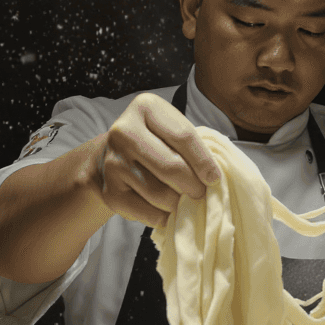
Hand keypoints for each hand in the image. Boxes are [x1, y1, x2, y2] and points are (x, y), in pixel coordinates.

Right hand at [93, 93, 221, 227]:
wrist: (112, 157)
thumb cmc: (155, 143)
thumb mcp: (171, 131)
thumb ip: (192, 146)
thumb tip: (212, 179)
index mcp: (146, 107)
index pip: (184, 137)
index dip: (204, 162)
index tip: (215, 179)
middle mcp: (124, 131)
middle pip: (172, 167)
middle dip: (193, 186)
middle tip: (201, 193)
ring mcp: (114, 162)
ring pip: (160, 194)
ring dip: (178, 203)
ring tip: (183, 200)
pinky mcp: (109, 192)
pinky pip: (147, 213)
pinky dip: (164, 217)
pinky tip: (167, 211)